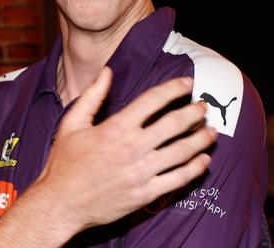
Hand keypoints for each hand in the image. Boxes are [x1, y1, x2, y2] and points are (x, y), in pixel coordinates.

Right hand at [36, 67, 215, 234]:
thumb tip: (108, 72)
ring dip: (201, 139)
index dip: (174, 89)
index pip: (153, 101)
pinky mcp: (146, 194)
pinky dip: (195, 168)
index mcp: (116, 127)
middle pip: (174, 124)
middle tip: (204, 106)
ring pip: (182, 151)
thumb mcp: (72, 123)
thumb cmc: (65, 162)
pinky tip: (203, 160)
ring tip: (211, 131)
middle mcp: (133, 148)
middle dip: (194, 112)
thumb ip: (92, 96)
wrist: (62, 203)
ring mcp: (142, 172)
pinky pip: (179, 179)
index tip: (187, 83)